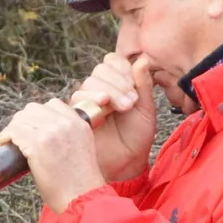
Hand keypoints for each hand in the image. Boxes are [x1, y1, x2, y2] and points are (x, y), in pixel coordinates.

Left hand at [0, 100, 105, 210]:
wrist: (82, 199)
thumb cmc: (80, 183)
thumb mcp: (84, 149)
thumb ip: (69, 135)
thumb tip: (44, 132)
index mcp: (79, 123)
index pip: (53, 104)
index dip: (39, 115)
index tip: (33, 128)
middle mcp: (65, 123)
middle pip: (33, 109)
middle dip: (23, 121)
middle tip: (18, 136)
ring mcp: (51, 132)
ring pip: (21, 118)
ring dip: (12, 129)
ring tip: (10, 142)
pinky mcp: (37, 145)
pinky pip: (12, 132)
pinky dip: (4, 138)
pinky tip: (3, 146)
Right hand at [65, 49, 159, 182]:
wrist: (126, 164)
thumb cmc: (137, 138)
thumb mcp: (146, 110)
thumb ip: (144, 85)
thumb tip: (143, 58)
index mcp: (118, 84)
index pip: (113, 62)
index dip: (122, 68)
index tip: (134, 84)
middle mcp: (100, 90)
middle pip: (100, 70)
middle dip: (117, 82)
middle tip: (131, 101)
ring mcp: (87, 102)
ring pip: (88, 82)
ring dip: (107, 90)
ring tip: (123, 108)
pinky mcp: (76, 114)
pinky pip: (77, 98)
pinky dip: (91, 99)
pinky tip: (104, 108)